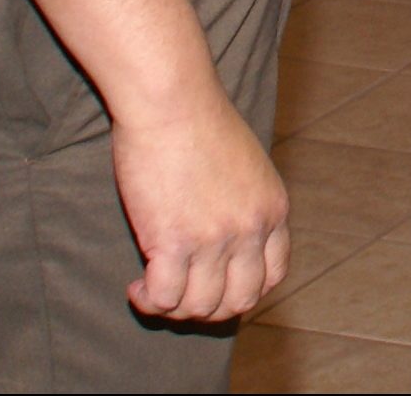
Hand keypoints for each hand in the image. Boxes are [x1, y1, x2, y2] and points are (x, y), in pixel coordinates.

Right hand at [111, 87, 290, 323]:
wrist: (173, 101)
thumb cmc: (200, 123)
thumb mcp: (246, 165)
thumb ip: (244, 203)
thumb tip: (226, 238)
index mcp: (273, 209)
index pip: (273, 275)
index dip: (244, 292)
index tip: (216, 287)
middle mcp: (251, 229)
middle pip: (239, 301)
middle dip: (209, 310)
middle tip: (181, 296)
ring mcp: (215, 239)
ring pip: (200, 307)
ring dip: (175, 309)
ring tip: (155, 292)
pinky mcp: (174, 241)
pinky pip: (166, 298)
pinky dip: (150, 302)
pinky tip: (137, 287)